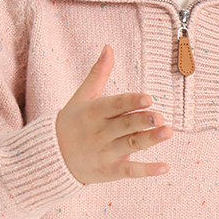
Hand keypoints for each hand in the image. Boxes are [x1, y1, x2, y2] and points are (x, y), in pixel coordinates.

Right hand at [55, 44, 172, 184]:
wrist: (50, 158)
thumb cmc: (71, 123)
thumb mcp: (81, 97)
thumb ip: (98, 74)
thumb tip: (108, 47)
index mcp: (93, 112)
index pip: (114, 105)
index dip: (131, 102)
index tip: (148, 98)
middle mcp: (100, 133)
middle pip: (125, 126)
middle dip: (142, 121)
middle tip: (160, 117)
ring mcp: (105, 153)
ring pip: (130, 145)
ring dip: (149, 140)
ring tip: (168, 132)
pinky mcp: (110, 171)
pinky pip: (130, 171)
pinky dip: (147, 170)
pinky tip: (164, 167)